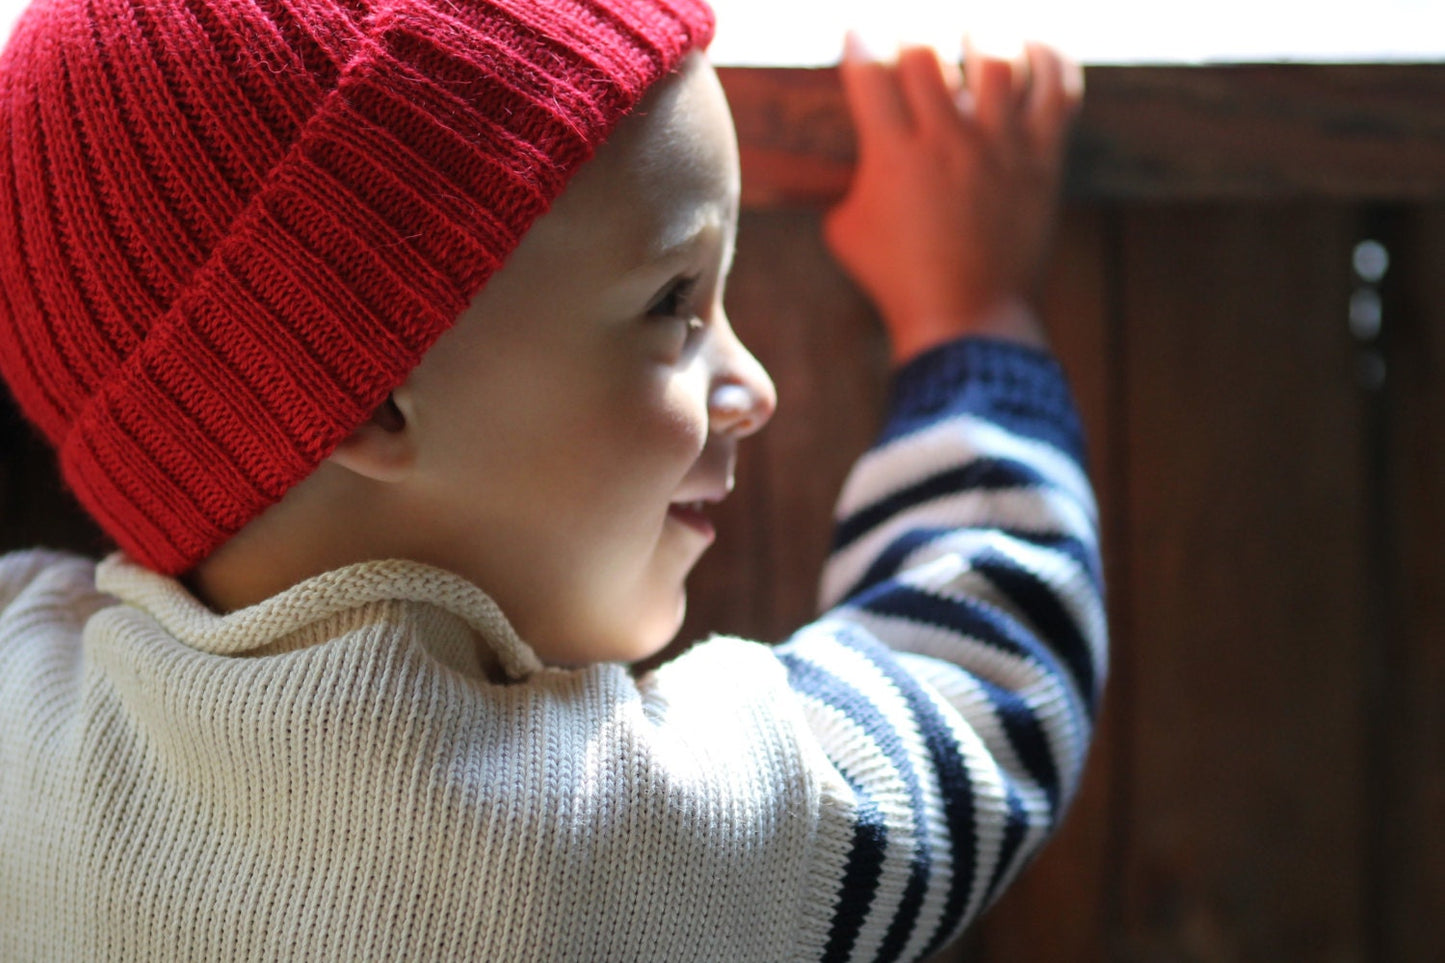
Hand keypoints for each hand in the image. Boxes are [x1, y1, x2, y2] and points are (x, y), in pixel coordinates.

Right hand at [823, 35, 1082, 361]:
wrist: (965, 319)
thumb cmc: (898, 280)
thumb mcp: (844, 229)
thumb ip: (848, 180)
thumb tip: (853, 152)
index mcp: (893, 157)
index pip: (871, 70)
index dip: (860, 41)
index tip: (859, 37)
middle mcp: (948, 142)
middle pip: (926, 51)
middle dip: (912, 37)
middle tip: (912, 49)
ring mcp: (1001, 148)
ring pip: (996, 56)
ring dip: (977, 37)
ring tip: (969, 42)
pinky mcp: (1043, 159)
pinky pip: (1057, 87)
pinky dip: (1047, 56)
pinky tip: (1029, 50)